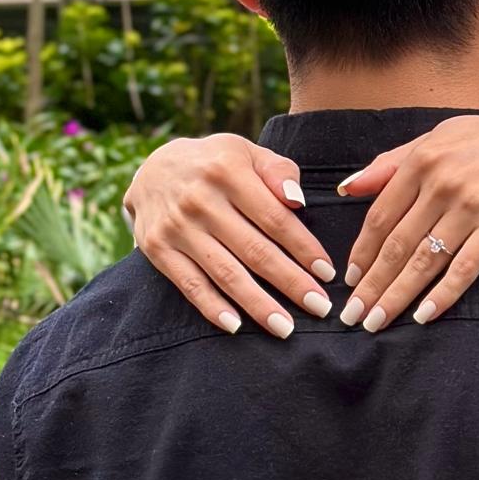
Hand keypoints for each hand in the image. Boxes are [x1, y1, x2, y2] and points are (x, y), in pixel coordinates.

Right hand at [124, 135, 337, 336]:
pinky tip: (236, 326)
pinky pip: (189, 285)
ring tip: (284, 327)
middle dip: (290, 282)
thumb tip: (298, 200)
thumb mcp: (246, 152)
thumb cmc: (214, 163)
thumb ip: (278, 171)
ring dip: (258, 304)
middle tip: (320, 307)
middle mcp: (200, 200)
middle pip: (254, 251)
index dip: (303, 248)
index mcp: (228, 171)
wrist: (151, 169)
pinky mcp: (157, 249)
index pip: (275, 218)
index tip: (327, 273)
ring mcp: (177, 227)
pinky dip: (212, 307)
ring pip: (225, 273)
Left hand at [339, 107, 478, 331]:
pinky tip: (424, 316)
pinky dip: (443, 295)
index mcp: (423, 159)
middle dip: (371, 285)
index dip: (362, 253)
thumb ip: (393, 162)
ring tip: (376, 323)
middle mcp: (443, 181)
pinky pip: (465, 268)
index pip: (380, 215)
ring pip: (425, 260)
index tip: (349, 280)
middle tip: (352, 316)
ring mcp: (473, 204)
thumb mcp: (442, 136)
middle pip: (397, 244)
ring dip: (397, 297)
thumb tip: (348, 188)